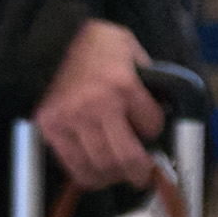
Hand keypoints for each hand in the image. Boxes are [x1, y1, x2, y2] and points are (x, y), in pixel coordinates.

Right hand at [33, 17, 168, 188]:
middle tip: (143, 174)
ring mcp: (72, 118)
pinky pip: (75, 166)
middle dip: (140, 171)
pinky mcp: (52, 127)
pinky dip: (89, 176)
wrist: (53, 40)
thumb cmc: (96, 47)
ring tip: (120, 172)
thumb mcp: (133, 51)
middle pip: (127, 156)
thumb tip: (165, 109)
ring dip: (115, 176)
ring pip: (102, 166)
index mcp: (123, 84)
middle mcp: (97, 104)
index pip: (151, 126)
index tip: (149, 131)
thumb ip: (149, 80)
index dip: (154, 131)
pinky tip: (97, 171)